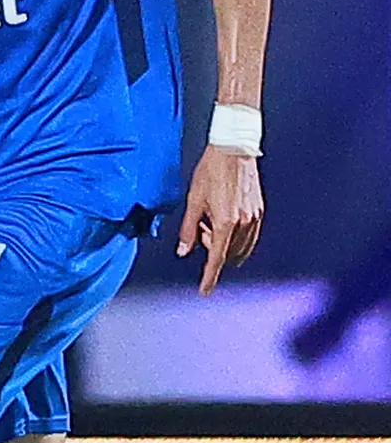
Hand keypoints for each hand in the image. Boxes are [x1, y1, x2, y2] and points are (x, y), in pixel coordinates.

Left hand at [178, 146, 264, 293]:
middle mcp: (243, 224)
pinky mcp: (259, 212)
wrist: (234, 151)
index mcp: (225, 223)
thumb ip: (188, 229)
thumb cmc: (209, 173)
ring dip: (223, 243)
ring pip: (239, 247)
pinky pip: (248, 236)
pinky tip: (223, 223)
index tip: (205, 291)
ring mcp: (254, 218)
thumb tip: (183, 252)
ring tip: (210, 219)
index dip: (209, 276)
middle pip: (227, 253)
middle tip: (200, 227)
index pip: (216, 258)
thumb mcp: (193, 201)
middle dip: (211, 248)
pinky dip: (235, 237)